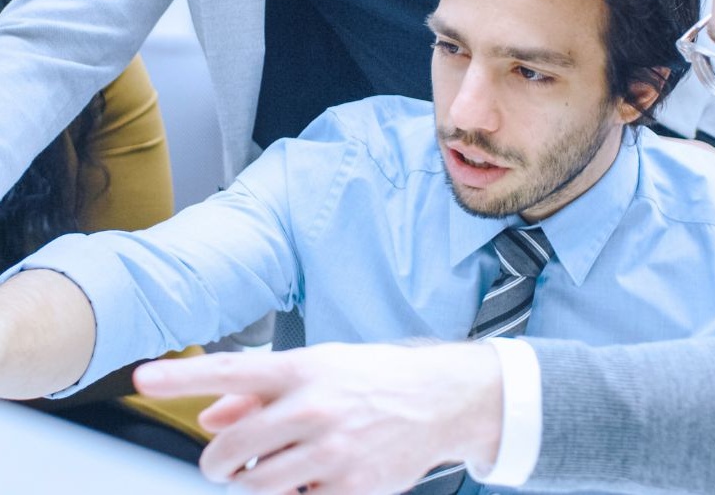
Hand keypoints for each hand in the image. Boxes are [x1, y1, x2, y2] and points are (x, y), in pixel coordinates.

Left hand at [133, 340, 503, 493]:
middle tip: (228, 459)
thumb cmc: (369, 377)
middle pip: (228, 452)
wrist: (435, 400)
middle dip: (218, 462)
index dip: (181, 376)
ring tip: (273, 465)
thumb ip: (259, 391)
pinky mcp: (347, 488)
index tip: (144, 376)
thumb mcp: (316, 367)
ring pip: (254, 486)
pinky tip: (311, 474)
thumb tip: (212, 415)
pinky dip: (292, 494)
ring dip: (251, 482)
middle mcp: (312, 406)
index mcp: (302, 368)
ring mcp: (329, 451)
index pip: (228, 370)